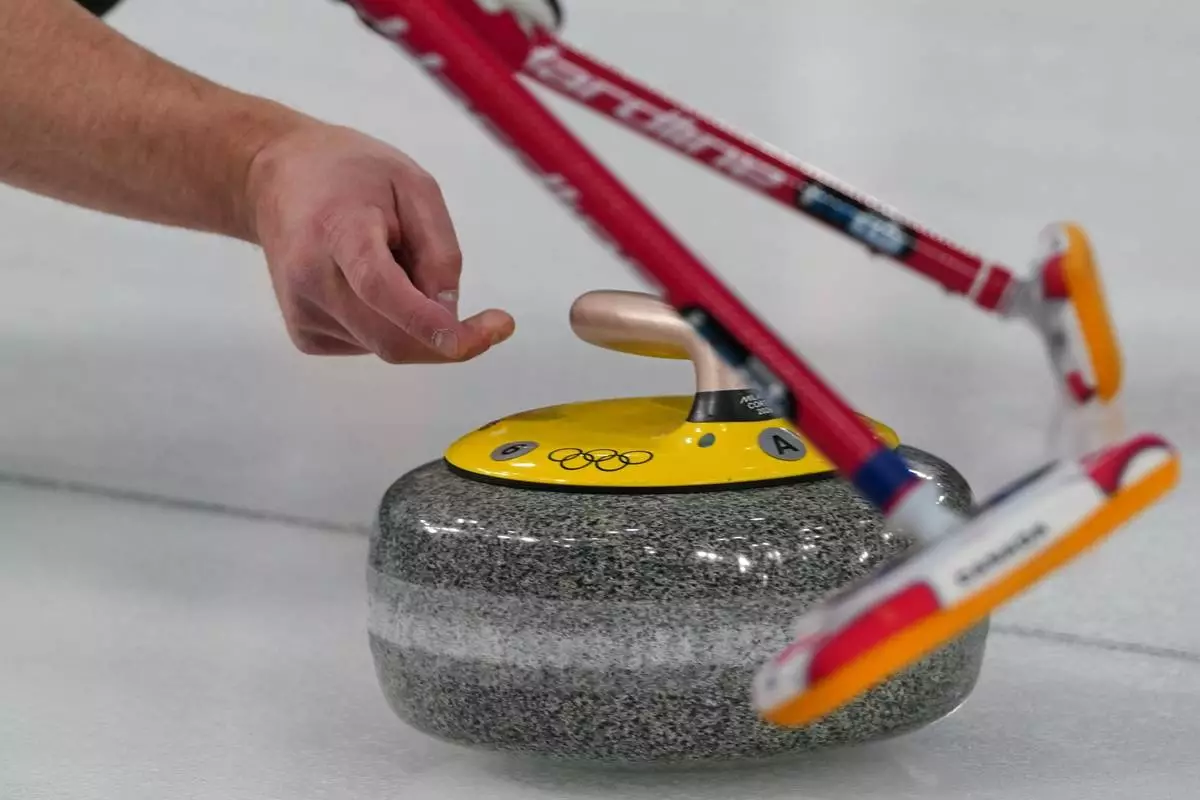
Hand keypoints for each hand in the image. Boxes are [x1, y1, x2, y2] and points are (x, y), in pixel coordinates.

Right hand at [244, 123, 513, 362]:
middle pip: (393, 339)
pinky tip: (372, 283)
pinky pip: (371, 344)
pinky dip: (392, 323)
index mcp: (337, 232)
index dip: (426, 321)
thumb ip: (440, 249)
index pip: (380, 287)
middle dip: (450, 340)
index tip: (469, 339)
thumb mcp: (414, 185)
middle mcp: (311, 280)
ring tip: (395, 263)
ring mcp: (303, 313)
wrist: (274, 180)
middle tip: (495, 322)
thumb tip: (451, 313)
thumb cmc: (350, 175)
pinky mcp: (305, 334)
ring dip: (416, 320)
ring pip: (388, 345)